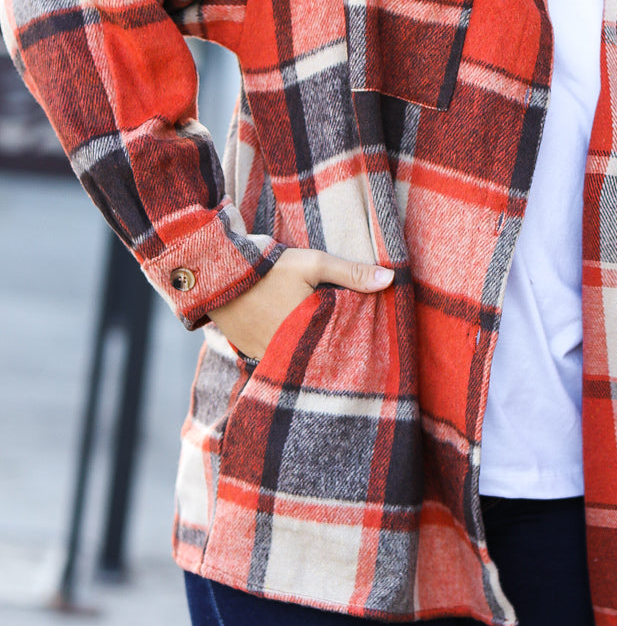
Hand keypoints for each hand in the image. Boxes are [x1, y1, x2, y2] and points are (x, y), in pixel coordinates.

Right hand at [208, 248, 392, 360]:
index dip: (357, 348)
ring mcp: (266, 356)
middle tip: (355, 357)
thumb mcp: (312, 263)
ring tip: (327, 349)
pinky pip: (278, 360)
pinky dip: (290, 354)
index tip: (373, 348)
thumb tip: (390, 278)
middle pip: (320, 358)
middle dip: (335, 356)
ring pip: (298, 361)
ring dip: (311, 355)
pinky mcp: (251, 353)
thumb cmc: (268, 268)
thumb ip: (351, 272)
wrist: (216, 274)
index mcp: (307, 333)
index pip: (342, 348)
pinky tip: (299, 345)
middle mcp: (287, 351)